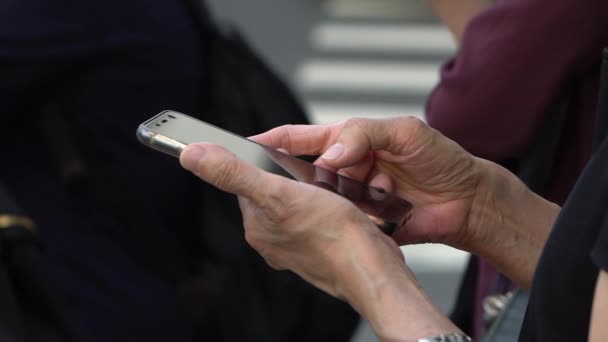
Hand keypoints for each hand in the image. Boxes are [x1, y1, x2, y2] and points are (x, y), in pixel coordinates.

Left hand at [179, 142, 461, 339]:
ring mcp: (298, 245)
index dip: (264, 164)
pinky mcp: (321, 247)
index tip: (281, 157)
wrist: (372, 269)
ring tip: (331, 190)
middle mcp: (273, 238)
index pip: (247, 182)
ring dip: (314, 190)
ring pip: (300, 202)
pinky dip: (329, 205)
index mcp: (257, 226)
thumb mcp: (278, 192)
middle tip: (315, 175)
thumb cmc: (333, 236)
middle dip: (294, 177)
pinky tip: (341, 206)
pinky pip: (319, 216)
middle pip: (275, 190)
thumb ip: (234, 173)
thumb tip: (192, 156)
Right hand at [252, 117, 484, 249]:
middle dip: (306, 181)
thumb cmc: (440, 158)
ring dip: (338, 203)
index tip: (247, 144)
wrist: (468, 201)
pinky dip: (353, 223)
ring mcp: (351, 197)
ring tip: (369, 198)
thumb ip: (364, 134)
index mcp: (347, 141)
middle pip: (305, 174)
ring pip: (323, 203)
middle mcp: (344, 169)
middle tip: (321, 185)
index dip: (273, 141)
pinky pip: (344, 224)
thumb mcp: (405, 132)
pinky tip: (373, 220)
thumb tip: (330, 154)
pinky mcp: (362, 222)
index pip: (300, 139)